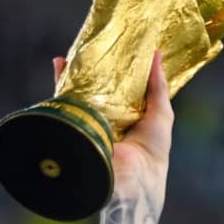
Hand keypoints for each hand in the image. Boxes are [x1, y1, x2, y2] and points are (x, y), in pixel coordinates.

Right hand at [53, 52, 173, 203]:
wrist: (134, 180)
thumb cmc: (153, 151)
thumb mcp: (161, 113)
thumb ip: (158, 86)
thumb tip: (157, 54)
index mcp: (128, 115)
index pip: (120, 87)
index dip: (117, 69)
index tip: (116, 47)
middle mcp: (107, 118)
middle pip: (96, 88)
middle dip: (91, 68)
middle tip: (91, 43)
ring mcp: (90, 122)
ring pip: (78, 93)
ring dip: (73, 73)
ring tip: (74, 51)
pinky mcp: (77, 127)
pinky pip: (65, 104)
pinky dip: (61, 85)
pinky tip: (61, 65)